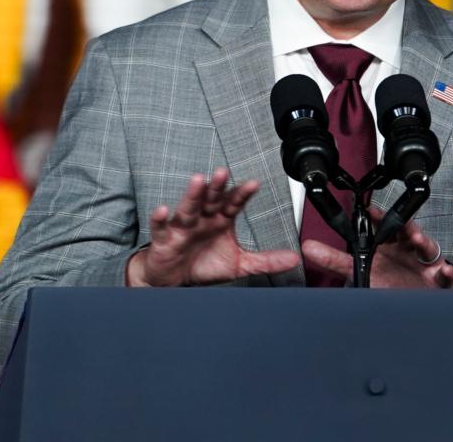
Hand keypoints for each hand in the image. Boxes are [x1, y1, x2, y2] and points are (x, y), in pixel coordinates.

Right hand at [126, 169, 300, 286]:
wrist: (174, 280)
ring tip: (198, 181)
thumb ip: (265, 261)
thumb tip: (294, 259)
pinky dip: (159, 219)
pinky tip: (162, 210)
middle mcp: (202, 219)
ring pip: (187, 208)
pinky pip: (160, 228)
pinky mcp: (164, 239)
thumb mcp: (238, 265)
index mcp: (220, 220)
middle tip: (223, 172)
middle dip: (217, 187)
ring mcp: (182, 227)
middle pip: (210, 199)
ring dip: (192, 195)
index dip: (242, 194)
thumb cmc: (203, 266)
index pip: (233, 203)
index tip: (254, 184)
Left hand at [301, 207, 452, 288]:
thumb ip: (334, 261)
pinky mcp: (438, 281)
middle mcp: (405, 253)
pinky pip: (445, 276)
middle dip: (406, 227)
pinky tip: (444, 272)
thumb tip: (308, 248)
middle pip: (407, 234)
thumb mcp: (360, 274)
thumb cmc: (391, 286)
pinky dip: (446, 274)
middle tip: (400, 225)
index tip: (370, 212)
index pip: (383, 229)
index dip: (378, 219)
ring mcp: (423, 265)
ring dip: (423, 242)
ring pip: (426, 249)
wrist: (415, 310)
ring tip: (418, 239)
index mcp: (387, 249)